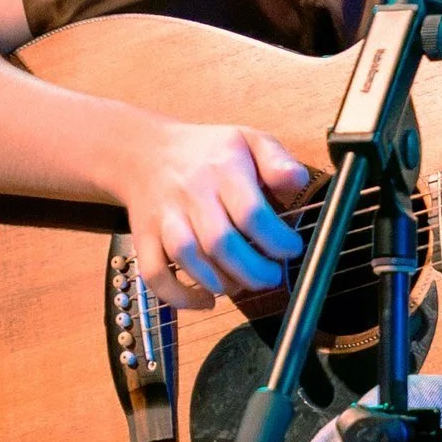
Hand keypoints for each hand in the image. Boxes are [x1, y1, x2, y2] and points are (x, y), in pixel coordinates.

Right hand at [114, 119, 312, 308]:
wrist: (145, 151)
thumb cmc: (208, 152)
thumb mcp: (249, 140)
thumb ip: (278, 159)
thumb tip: (297, 180)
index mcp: (223, 168)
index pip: (251, 212)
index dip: (276, 240)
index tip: (292, 249)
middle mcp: (191, 193)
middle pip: (220, 242)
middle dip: (253, 270)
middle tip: (272, 276)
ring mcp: (164, 217)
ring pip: (187, 258)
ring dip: (220, 282)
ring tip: (242, 284)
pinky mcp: (143, 238)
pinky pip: (154, 274)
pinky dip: (179, 296)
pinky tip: (206, 300)